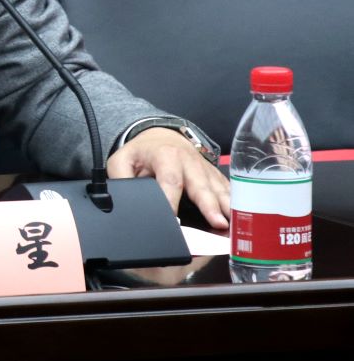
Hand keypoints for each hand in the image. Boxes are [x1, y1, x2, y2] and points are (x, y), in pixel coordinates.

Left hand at [106, 128, 229, 229]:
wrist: (160, 136)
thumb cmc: (141, 153)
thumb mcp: (121, 161)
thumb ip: (121, 179)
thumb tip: (120, 199)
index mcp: (165, 156)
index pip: (170, 181)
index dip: (172, 201)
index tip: (173, 220)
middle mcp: (189, 161)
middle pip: (201, 185)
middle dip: (209, 205)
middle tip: (218, 223)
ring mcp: (205, 168)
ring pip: (218, 188)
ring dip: (227, 206)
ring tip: (234, 224)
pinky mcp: (214, 175)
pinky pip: (226, 189)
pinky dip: (234, 203)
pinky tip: (240, 217)